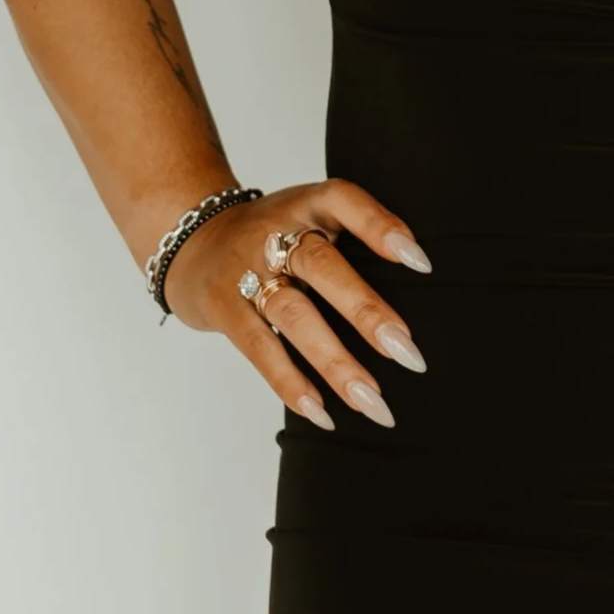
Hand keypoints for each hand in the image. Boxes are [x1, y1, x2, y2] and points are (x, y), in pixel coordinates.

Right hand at [163, 177, 430, 431]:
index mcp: (306, 203)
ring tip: (373, 400)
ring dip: (336, 362)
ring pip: (294, 316)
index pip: (344, 201)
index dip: (381, 227)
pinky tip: (322, 413)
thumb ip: (350, 239)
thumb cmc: (273, 236)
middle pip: (322, 266)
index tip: (421, 262)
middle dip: (365, 311)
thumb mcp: (309, 217)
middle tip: (408, 352)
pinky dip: (290, 382)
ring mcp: (245, 270)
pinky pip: (259, 348)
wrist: (192, 242)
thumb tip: (416, 286)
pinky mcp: (224, 308)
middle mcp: (275, 232)